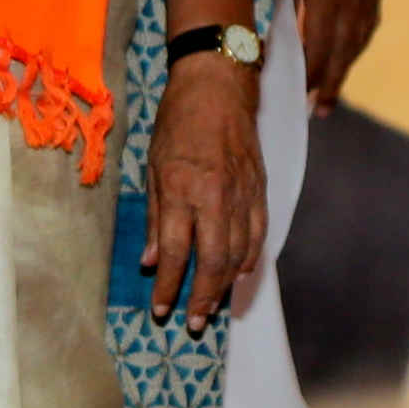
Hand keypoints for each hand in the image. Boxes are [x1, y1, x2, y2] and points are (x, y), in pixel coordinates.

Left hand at [141, 47, 266, 331]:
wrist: (218, 84)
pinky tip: (239, 273)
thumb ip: (152, 216)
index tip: (161, 310)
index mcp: (181, 189)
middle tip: (194, 322)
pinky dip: (250, 258)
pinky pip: (258, 233)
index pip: (174, 251)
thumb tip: (149, 260)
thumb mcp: (152, 165)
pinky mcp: (259, 188)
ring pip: (239, 253)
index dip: (167, 286)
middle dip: (203, 298)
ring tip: (213, 306)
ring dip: (226, 285)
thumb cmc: (177, 121)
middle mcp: (214, 196)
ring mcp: (242, 193)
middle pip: (213, 261)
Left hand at [286, 0, 385, 111]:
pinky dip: (356, 45)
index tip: (297, 97)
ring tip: (331, 92)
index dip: (308, 76)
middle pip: (342, 54)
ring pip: (357, 42)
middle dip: (329, 84)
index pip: (317, 49)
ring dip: (344, 69)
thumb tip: (282, 34)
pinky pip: (367, 24)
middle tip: (318, 112)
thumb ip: (289, 0)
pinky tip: (349, 54)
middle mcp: (353, 1)